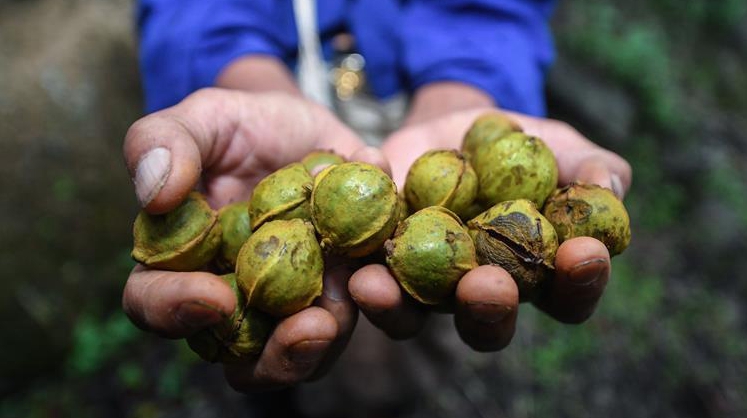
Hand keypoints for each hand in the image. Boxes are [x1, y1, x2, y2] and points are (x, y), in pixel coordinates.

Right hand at [122, 88, 388, 389]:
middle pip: (242, 356)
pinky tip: (387, 257)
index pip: (155, 303)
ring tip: (364, 292)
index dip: (175, 310)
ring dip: (337, 338)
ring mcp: (295, 303)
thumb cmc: (242, 126)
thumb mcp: (204, 117)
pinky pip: (365, 313)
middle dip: (278, 354)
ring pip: (308, 353)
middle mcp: (237, 298)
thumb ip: (166, 142)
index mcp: (181, 265)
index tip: (213, 297)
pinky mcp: (345, 290)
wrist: (305, 126)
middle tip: (311, 326)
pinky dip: (385, 296)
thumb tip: (155, 192)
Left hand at [348, 107, 630, 350]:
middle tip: (489, 285)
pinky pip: (370, 277)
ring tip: (385, 286)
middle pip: (488, 323)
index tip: (584, 252)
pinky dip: (362, 271)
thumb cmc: (521, 145)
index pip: (567, 296)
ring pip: (418, 314)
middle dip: (489, 308)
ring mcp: (428, 285)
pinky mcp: (384, 265)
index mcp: (536, 277)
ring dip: (403, 307)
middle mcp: (482, 293)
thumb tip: (609, 188)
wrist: (454, 129)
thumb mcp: (558, 145)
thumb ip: (589, 165)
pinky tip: (356, 261)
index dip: (580, 283)